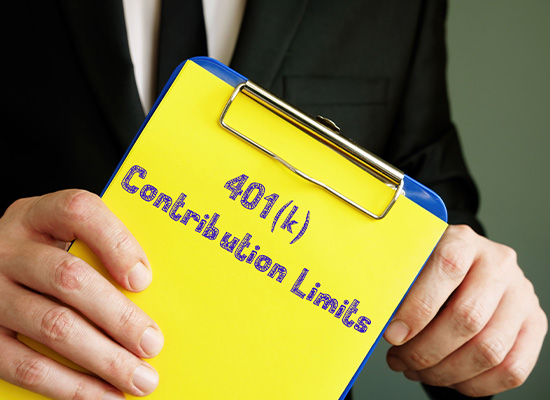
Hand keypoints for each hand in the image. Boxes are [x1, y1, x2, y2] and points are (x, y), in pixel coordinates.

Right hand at [0, 190, 163, 398]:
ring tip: (140, 379)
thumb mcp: (64, 237)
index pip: (79, 212)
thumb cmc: (45, 255)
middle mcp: (8, 248)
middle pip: (69, 278)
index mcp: (38, 215)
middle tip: (152, 344)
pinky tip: (102, 396)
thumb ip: (101, 251)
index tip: (143, 279)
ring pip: (52, 326)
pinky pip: (25, 365)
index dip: (115, 243)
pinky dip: (69, 386)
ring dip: (102, 359)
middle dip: (118, 316)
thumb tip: (153, 292)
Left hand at [384, 225, 546, 396]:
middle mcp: (498, 264)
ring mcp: (521, 295)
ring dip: (445, 371)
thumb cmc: (431, 267)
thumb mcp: (413, 261)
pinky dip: (473, 384)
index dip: (417, 307)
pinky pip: (511, 369)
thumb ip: (398, 282)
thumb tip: (376, 319)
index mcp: (463, 240)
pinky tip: (446, 377)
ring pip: (489, 350)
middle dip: (426, 350)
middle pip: (468, 318)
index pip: (446, 268)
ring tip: (416, 370)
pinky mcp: (535, 325)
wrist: (470, 265)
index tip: (392, 335)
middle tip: (399, 360)